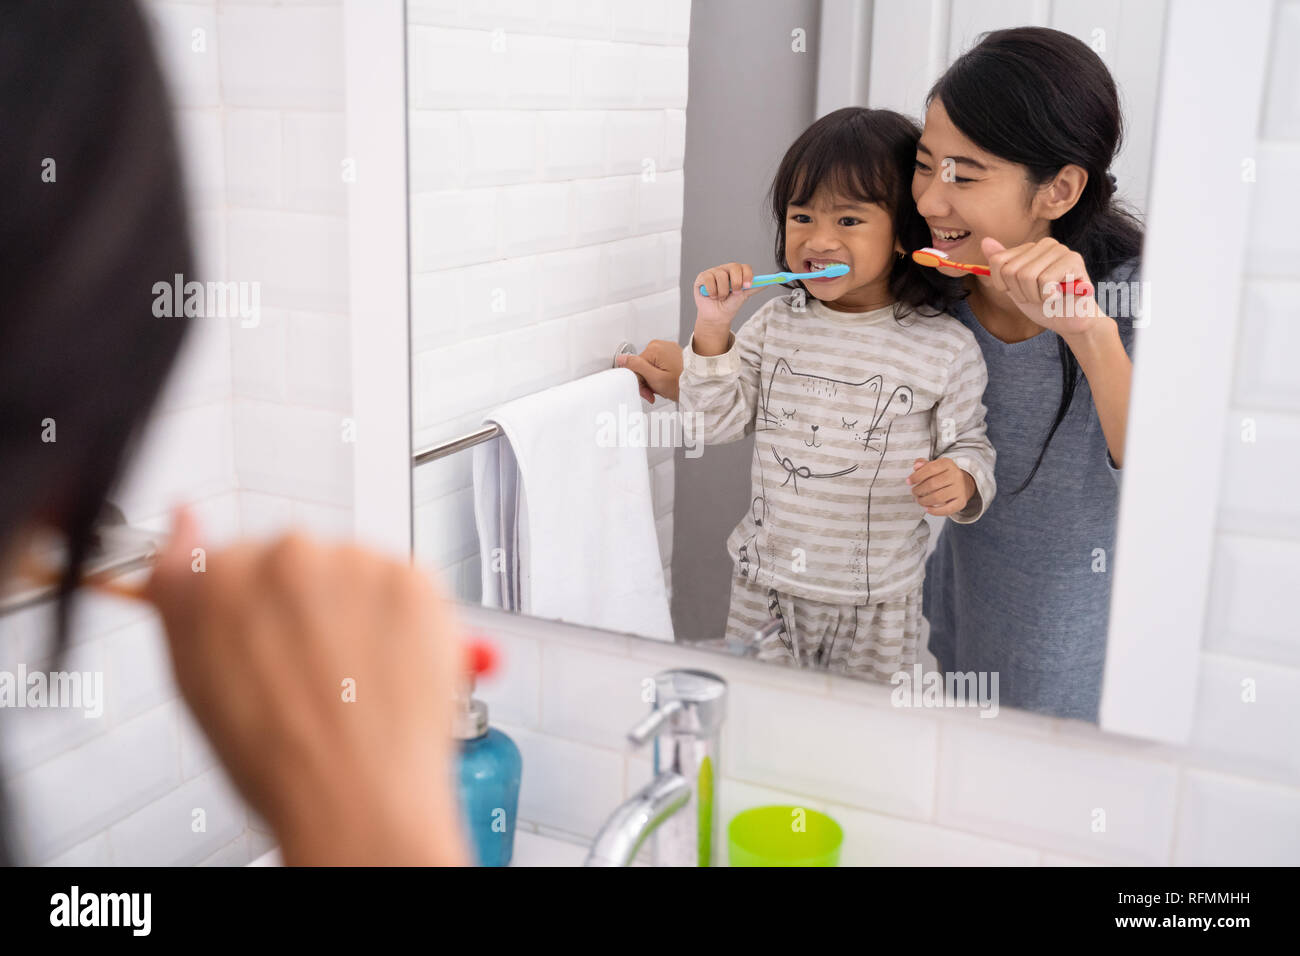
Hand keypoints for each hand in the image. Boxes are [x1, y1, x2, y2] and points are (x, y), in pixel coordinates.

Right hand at [144, 507, 470, 865]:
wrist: (356, 800)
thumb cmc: (277, 759)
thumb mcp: (195, 678)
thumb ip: (182, 592)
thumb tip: (182, 526)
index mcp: (217, 577)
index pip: (232, 561)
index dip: (252, 611)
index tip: (266, 640)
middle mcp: (286, 555)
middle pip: (297, 563)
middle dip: (307, 607)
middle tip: (315, 674)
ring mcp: (355, 562)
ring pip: (354, 572)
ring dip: (357, 611)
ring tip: (354, 681)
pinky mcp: (412, 578)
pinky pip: (404, 585)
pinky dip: (403, 621)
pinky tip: (390, 670)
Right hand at [615, 339, 683, 403]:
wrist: (700, 385)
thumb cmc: (681, 383)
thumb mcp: (655, 378)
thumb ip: (636, 367)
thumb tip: (621, 359)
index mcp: (654, 349)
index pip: (634, 366)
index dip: (639, 382)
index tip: (647, 392)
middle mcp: (659, 345)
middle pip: (642, 366)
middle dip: (646, 382)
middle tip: (654, 393)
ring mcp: (666, 348)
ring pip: (649, 367)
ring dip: (652, 380)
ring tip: (662, 388)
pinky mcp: (671, 353)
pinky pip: (658, 365)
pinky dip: (659, 375)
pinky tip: (665, 382)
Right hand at [693, 261, 764, 332]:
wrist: (717, 317)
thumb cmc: (729, 305)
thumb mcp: (743, 296)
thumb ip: (753, 288)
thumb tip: (766, 283)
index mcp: (736, 273)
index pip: (744, 267)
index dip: (747, 275)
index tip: (748, 285)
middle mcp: (725, 270)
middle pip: (734, 266)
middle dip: (736, 282)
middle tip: (734, 293)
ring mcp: (713, 272)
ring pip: (721, 275)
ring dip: (722, 291)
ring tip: (720, 297)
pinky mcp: (702, 277)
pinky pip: (709, 280)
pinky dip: (712, 291)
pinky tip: (712, 296)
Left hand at [906, 457, 975, 516]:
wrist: (964, 483)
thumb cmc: (945, 475)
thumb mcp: (935, 465)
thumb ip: (924, 465)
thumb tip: (916, 465)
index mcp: (947, 464)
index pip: (930, 469)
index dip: (916, 476)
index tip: (909, 481)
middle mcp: (955, 475)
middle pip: (932, 484)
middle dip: (919, 490)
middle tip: (914, 492)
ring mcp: (959, 489)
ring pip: (938, 497)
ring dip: (924, 501)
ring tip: (919, 500)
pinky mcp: (961, 502)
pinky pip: (946, 509)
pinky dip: (934, 511)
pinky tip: (927, 508)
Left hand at [981, 236, 1099, 335]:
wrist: (1071, 321)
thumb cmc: (1044, 305)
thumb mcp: (1015, 288)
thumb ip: (1001, 266)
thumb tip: (985, 240)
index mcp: (1030, 248)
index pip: (997, 261)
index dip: (1003, 285)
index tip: (1019, 292)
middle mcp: (1045, 244)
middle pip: (1011, 271)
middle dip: (1020, 293)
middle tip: (1038, 297)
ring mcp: (1060, 250)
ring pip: (1026, 276)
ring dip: (1034, 296)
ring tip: (1049, 297)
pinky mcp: (1074, 260)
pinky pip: (1045, 280)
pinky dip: (1048, 296)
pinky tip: (1059, 296)